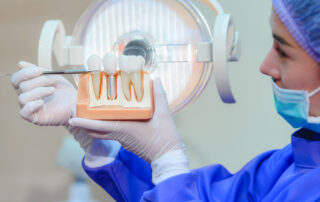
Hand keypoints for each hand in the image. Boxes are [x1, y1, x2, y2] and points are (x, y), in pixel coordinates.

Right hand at [11, 61, 76, 125]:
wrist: (76, 105)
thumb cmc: (65, 92)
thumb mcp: (53, 78)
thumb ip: (39, 71)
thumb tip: (20, 64)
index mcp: (28, 87)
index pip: (17, 79)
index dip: (25, 73)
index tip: (40, 70)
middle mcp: (26, 97)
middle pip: (21, 86)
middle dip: (39, 81)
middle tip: (54, 80)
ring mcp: (30, 108)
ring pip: (22, 98)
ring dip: (39, 91)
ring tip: (53, 90)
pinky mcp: (34, 118)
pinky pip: (23, 112)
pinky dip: (31, 106)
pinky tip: (42, 102)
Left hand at [69, 78, 183, 162]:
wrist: (168, 158)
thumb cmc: (165, 138)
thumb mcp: (164, 115)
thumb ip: (159, 96)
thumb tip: (156, 80)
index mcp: (125, 129)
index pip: (99, 126)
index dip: (84, 123)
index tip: (72, 119)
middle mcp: (120, 135)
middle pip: (96, 130)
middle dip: (84, 123)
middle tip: (77, 112)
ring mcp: (123, 140)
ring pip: (102, 132)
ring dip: (93, 124)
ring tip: (89, 112)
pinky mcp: (127, 142)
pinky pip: (110, 133)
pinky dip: (104, 126)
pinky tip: (109, 116)